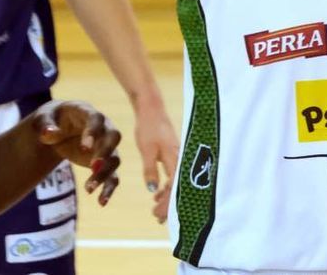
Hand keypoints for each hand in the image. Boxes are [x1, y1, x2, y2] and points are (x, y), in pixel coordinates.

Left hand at [30, 101, 121, 206]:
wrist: (58, 128)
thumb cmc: (51, 120)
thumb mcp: (43, 118)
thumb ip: (45, 125)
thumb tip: (48, 134)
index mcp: (87, 112)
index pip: (95, 119)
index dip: (93, 132)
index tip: (85, 148)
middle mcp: (102, 127)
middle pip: (113, 137)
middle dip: (105, 152)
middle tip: (93, 166)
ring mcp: (105, 146)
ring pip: (114, 159)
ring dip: (104, 174)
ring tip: (88, 189)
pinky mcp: (104, 163)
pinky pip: (112, 176)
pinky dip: (109, 189)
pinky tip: (101, 202)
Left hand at [133, 89, 177, 222]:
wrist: (151, 108)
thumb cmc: (149, 126)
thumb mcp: (146, 149)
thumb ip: (150, 169)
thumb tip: (153, 190)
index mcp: (175, 159)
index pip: (175, 188)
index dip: (168, 204)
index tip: (157, 215)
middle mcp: (180, 159)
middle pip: (179, 188)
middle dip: (170, 205)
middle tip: (157, 218)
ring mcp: (178, 156)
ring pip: (177, 183)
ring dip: (168, 197)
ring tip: (155, 208)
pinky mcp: (173, 154)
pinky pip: (174, 175)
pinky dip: (167, 186)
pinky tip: (157, 192)